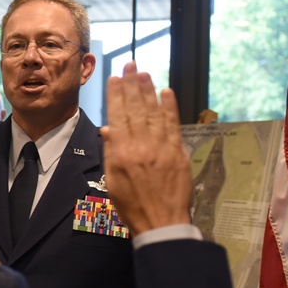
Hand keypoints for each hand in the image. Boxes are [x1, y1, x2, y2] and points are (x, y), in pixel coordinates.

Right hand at [99, 62, 191, 234]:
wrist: (161, 222)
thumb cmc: (132, 205)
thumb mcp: (112, 181)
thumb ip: (111, 153)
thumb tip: (109, 129)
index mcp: (121, 154)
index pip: (118, 117)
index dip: (116, 95)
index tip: (115, 78)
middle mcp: (141, 147)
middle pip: (136, 110)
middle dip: (132, 85)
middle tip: (130, 65)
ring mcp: (161, 148)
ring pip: (154, 113)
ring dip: (149, 91)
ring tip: (144, 73)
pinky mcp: (178, 152)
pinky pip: (173, 124)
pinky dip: (170, 107)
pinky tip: (166, 92)